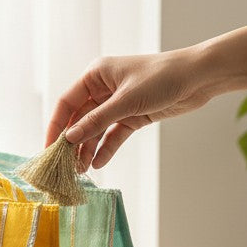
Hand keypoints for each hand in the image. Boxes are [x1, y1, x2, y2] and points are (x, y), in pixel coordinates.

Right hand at [46, 49, 213, 170]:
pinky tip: (99, 163)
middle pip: (80, 119)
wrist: (199, 77)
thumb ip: (97, 121)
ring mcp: (118, 103)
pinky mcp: (133, 115)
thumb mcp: (126, 101)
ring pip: (96, 129)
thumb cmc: (162, 77)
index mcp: (96, 75)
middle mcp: (103, 88)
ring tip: (81, 170)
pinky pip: (114, 134)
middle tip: (65, 166)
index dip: (56, 126)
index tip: (48, 149)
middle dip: (73, 142)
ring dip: (88, 148)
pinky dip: (107, 148)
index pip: (67, 103)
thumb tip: (70, 138)